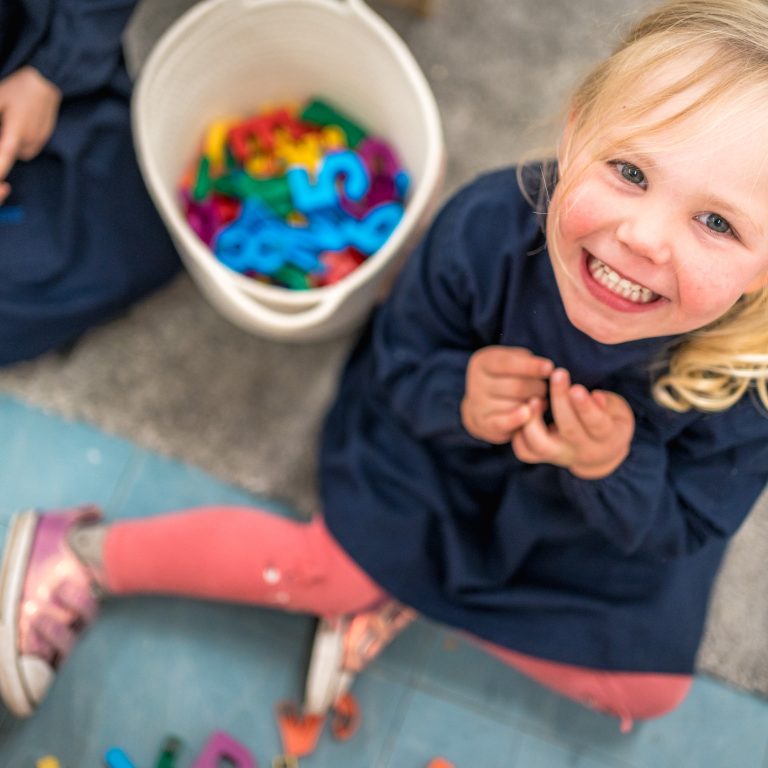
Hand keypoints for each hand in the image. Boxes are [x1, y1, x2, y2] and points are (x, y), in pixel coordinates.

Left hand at [0, 66, 61, 203]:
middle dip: (1, 148)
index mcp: (15, 135)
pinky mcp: (42, 140)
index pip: (3, 162)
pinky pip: (25, 147)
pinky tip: (17, 122)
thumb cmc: (18, 89)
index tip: (0, 184)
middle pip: (7, 156)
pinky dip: (17, 140)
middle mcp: (29, 144)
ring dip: (8, 143)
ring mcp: (38, 143)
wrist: (47, 83)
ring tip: (8, 121)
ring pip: (15, 153)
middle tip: (4, 121)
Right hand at [461, 346, 553, 443]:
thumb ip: (528, 362)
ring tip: (538, 402)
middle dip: (537, 388)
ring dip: (533, 405)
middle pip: (516, 386)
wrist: (483, 403)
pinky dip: (517, 419)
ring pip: (514, 406)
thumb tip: (547, 369)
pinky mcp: (482, 424)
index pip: (507, 363)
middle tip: (544, 389)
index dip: (530, 366)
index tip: (549, 368)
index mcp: (483, 362)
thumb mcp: (514, 361)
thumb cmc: (506, 377)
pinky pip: (502, 423)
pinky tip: (529, 414)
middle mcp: (476, 383)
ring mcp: (477, 405)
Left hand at [511, 368, 634, 478]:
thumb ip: (606, 405)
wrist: (598, 454)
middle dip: (561, 401)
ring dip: (533, 420)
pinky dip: (519, 433)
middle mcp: (582, 450)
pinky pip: (525, 451)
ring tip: (533, 398)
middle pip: (569, 430)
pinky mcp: (542, 457)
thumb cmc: (608, 421)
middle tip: (558, 374)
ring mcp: (560, 456)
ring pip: (541, 445)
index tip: (576, 388)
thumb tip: (596, 396)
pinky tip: (522, 411)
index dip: (586, 407)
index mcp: (606, 439)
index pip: (596, 424)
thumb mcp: (616, 412)